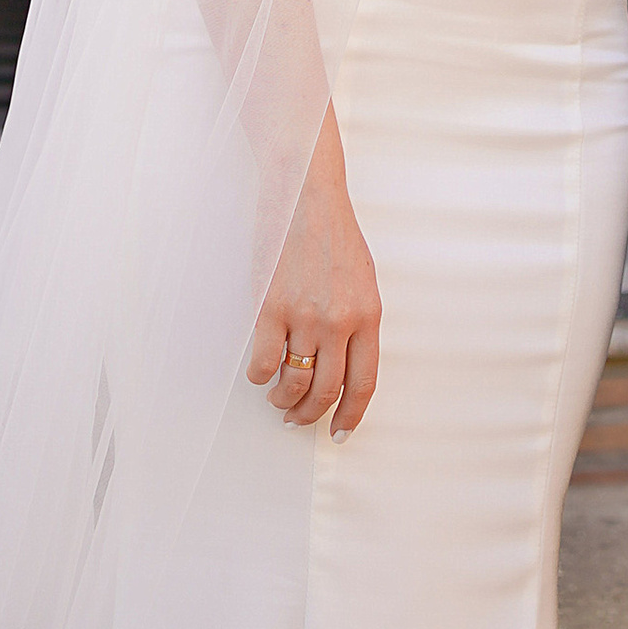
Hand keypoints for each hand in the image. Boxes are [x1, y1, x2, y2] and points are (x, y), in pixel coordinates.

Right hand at [247, 109, 380, 434]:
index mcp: (368, 315)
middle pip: (326, 392)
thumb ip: (358, 324)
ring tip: (278, 397)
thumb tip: (344, 368)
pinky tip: (260, 370)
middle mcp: (339, 321)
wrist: (306, 196)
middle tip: (298, 420)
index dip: (351, 415)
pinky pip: (262, 363)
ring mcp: (304, 316)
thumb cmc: (335, 236)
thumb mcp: (363, 281)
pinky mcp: (271, 307)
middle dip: (310, 416)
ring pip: (293, 383)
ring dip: (283, 400)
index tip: (339, 432)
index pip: (364, 383)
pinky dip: (258, 376)